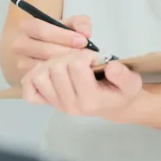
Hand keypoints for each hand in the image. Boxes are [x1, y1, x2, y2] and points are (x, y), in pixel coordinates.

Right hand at [10, 14, 92, 76]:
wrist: (50, 49)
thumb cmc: (61, 35)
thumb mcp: (72, 24)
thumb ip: (81, 23)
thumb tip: (85, 33)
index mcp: (28, 26)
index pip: (42, 30)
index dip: (64, 36)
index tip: (83, 41)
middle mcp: (20, 44)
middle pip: (44, 50)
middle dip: (67, 52)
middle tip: (85, 55)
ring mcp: (21, 63)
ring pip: (45, 66)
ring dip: (65, 65)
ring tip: (81, 63)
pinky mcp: (27, 78)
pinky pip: (45, 78)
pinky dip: (61, 76)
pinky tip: (74, 73)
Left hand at [21, 50, 142, 119]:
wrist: (112, 106)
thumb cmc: (120, 91)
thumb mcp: (131, 82)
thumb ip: (124, 75)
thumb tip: (111, 67)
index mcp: (90, 100)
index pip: (76, 66)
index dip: (85, 54)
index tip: (94, 58)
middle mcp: (70, 106)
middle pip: (56, 68)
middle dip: (69, 56)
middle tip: (81, 58)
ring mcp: (56, 105)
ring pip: (39, 75)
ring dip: (52, 62)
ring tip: (67, 63)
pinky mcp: (47, 103)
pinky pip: (29, 89)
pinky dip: (34, 76)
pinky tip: (50, 71)